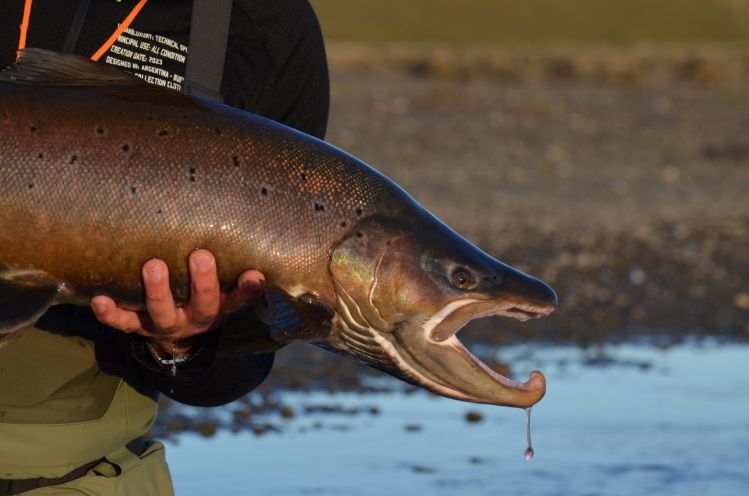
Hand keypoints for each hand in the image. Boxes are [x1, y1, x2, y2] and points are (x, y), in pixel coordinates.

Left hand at [91, 249, 263, 354]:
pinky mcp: (138, 326)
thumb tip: (236, 215)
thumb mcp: (220, 284)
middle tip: (200, 255)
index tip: (255, 276)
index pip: (239, 300)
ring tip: (153, 266)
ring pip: (162, 314)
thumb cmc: (200, 292)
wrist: (175, 335)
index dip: (248, 291)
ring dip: (158, 292)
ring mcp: (165, 324)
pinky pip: (123, 322)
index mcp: (220, 307)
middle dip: (203, 282)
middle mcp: (195, 318)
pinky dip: (110, 313)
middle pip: (203, 306)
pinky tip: (99, 299)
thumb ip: (230, 262)